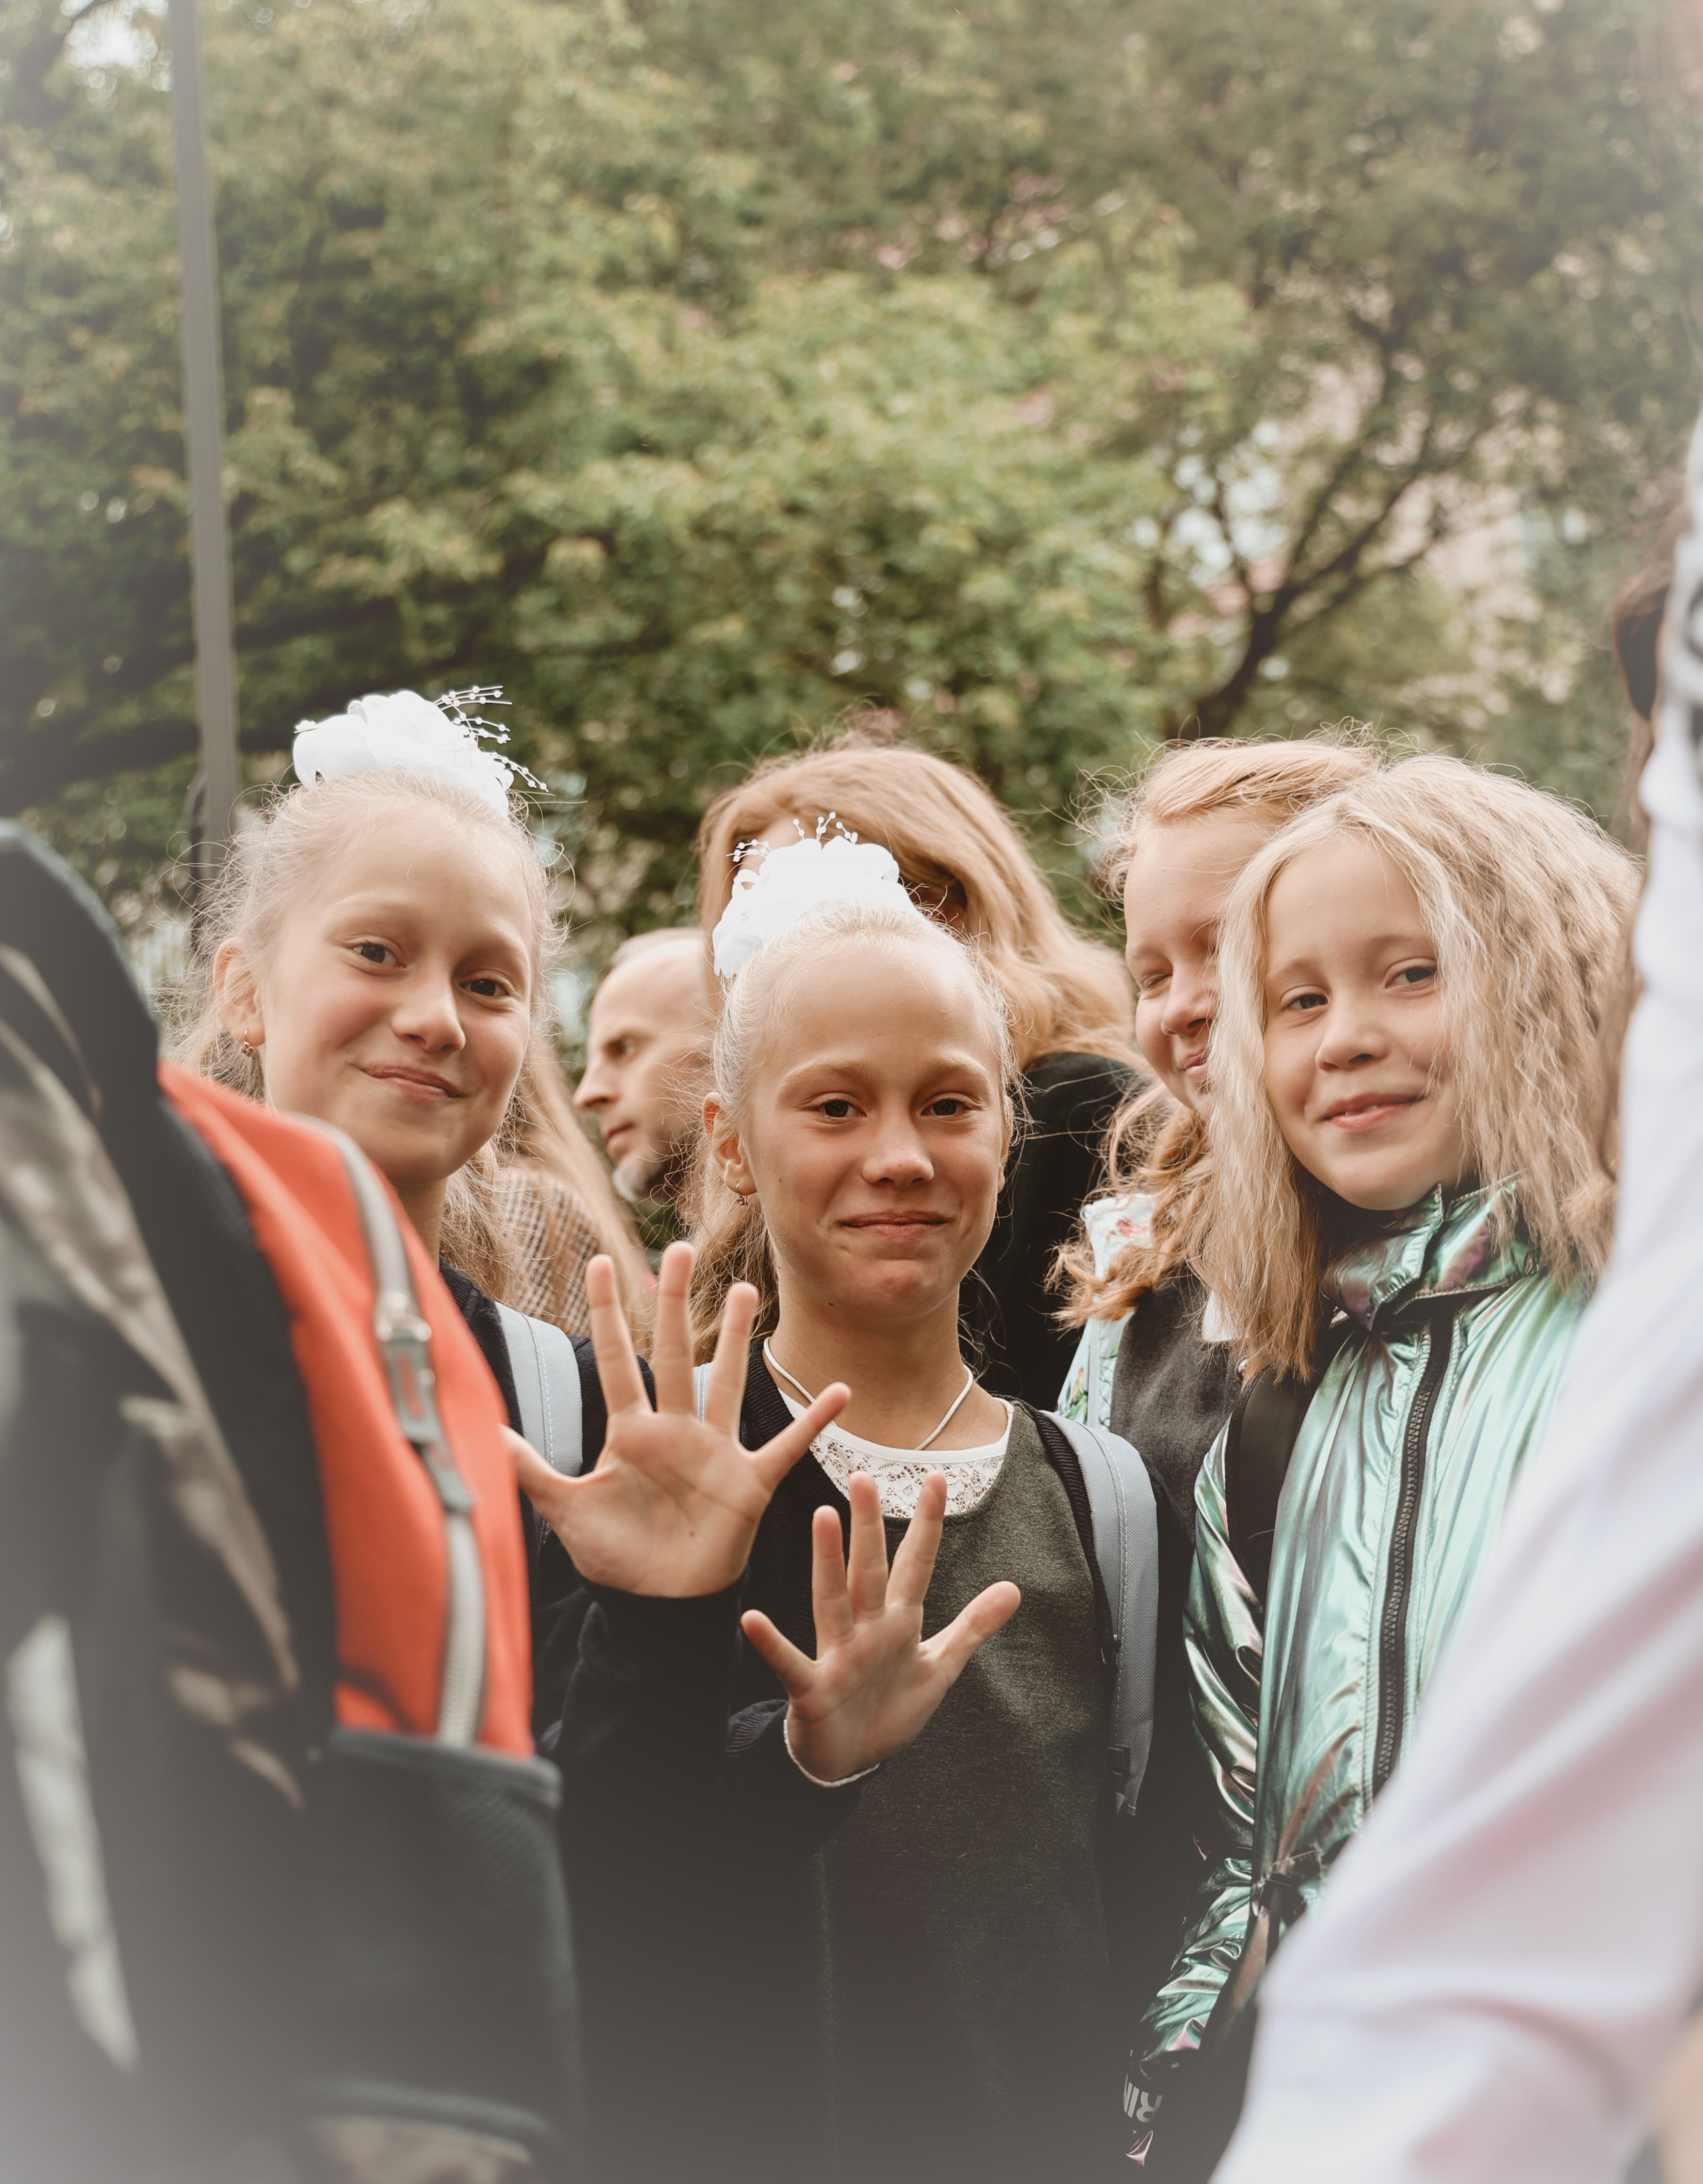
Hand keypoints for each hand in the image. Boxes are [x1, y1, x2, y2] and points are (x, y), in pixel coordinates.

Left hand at [508, 1241, 847, 1596]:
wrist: (657, 1606)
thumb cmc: (614, 1559)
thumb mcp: (567, 1512)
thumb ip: (531, 1472)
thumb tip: (488, 1435)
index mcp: (630, 1432)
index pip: (617, 1359)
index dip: (609, 1313)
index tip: (601, 1262)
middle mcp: (674, 1430)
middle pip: (675, 1351)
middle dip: (674, 1301)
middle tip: (680, 1249)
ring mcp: (714, 1452)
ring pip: (725, 1381)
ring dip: (737, 1338)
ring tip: (741, 1289)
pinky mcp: (748, 1483)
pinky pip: (785, 1445)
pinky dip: (812, 1421)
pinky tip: (838, 1391)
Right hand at [741, 1470, 1020, 1784]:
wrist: (848, 1761)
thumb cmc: (888, 1707)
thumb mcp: (938, 1666)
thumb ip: (972, 1627)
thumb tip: (1014, 1588)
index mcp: (896, 1621)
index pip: (914, 1564)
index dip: (928, 1524)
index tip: (937, 1478)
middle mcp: (865, 1628)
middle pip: (869, 1569)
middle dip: (870, 1525)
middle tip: (865, 1476)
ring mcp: (837, 1655)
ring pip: (833, 1600)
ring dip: (827, 1561)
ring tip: (822, 1518)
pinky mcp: (812, 1688)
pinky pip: (790, 1663)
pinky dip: (772, 1643)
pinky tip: (753, 1621)